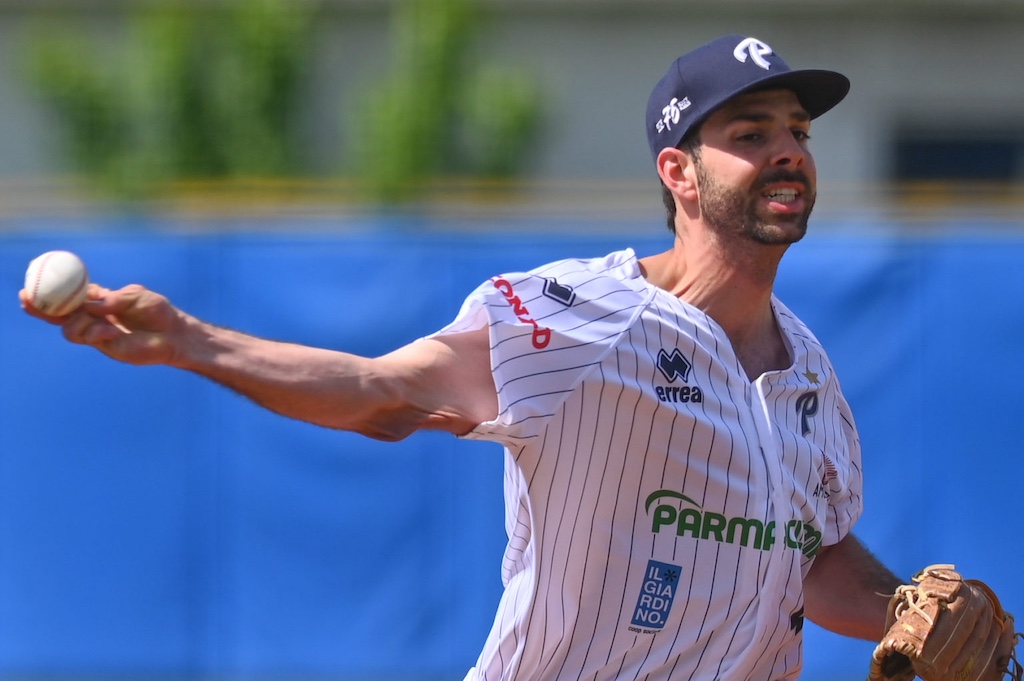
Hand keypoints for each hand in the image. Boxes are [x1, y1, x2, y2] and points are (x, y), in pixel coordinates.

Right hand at [20, 282, 186, 365]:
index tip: (31, 283)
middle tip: (27, 300)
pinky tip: (113, 331)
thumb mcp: (135, 296)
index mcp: (98, 300)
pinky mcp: (105, 347)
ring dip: (78, 323)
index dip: (49, 290)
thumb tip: (89, 303)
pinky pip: (89, 339)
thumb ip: (113, 299)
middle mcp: (94, 316)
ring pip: (69, 329)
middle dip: (40, 308)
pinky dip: (96, 333)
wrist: (173, 333)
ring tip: (101, 321)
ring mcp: (97, 333)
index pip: (69, 295)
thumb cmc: (157, 311)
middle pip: (59, 314)